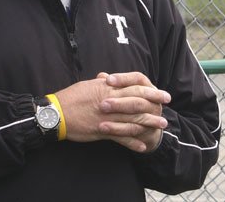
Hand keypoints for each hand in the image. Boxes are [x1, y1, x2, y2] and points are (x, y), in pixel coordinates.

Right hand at [55, 72, 170, 152]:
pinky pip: (121, 137)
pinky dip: (133, 142)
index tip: (160, 91)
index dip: (148, 89)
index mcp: (107, 88)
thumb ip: (100, 84)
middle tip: (166, 104)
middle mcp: (110, 101)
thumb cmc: (70, 97)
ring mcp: (107, 117)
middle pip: (137, 101)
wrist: (57, 113)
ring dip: (149, 123)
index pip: (133, 86)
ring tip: (161, 125)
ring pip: (133, 119)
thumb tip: (108, 78)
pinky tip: (142, 146)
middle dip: (154, 102)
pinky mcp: (102, 130)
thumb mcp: (87, 86)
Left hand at [96, 72, 169, 151]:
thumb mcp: (124, 91)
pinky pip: (133, 130)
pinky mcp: (148, 130)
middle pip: (139, 97)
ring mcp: (153, 116)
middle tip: (103, 104)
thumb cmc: (129, 102)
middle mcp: (153, 100)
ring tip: (102, 119)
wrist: (144, 125)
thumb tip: (101, 76)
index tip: (108, 80)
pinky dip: (118, 129)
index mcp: (148, 86)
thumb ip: (114, 85)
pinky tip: (105, 128)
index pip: (138, 78)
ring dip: (119, 116)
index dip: (124, 79)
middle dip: (120, 101)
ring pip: (138, 115)